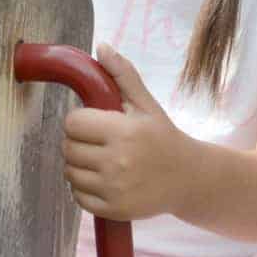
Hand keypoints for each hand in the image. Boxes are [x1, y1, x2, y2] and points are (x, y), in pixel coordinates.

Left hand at [63, 43, 193, 221]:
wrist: (187, 178)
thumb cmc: (163, 136)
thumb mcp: (146, 104)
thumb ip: (122, 75)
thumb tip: (102, 47)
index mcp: (123, 131)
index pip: (73, 123)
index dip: (80, 120)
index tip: (93, 122)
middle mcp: (117, 161)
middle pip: (68, 148)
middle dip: (77, 142)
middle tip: (96, 141)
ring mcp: (114, 188)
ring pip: (70, 172)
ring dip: (78, 165)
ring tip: (98, 159)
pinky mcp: (113, 209)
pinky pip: (77, 196)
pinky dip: (83, 188)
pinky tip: (101, 178)